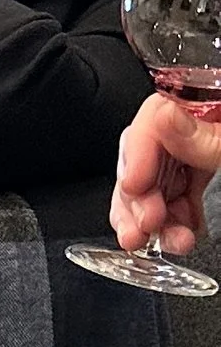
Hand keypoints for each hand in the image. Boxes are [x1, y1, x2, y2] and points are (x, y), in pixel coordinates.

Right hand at [112, 90, 220, 257]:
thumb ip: (207, 138)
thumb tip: (162, 115)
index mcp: (210, 106)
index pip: (156, 114)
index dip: (138, 150)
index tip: (134, 185)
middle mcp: (200, 129)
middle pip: (146, 154)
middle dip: (137, 195)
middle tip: (142, 224)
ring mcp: (200, 161)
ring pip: (153, 185)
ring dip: (147, 218)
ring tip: (152, 240)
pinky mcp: (205, 188)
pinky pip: (174, 204)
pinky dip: (168, 227)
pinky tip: (175, 239)